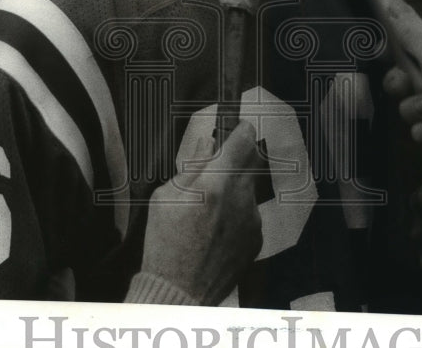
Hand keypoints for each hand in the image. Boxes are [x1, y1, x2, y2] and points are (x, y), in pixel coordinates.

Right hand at [139, 120, 262, 304]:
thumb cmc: (165, 244)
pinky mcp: (257, 239)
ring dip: (235, 189)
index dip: (239, 129)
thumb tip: (207, 144)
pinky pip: (250, 213)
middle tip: (214, 170)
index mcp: (215, 184)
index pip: (243, 139)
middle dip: (235, 160)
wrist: (179, 293)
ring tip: (208, 210)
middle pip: (251, 161)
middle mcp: (240, 199)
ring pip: (250, 189)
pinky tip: (215, 229)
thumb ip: (192, 166)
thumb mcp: (165, 197)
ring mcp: (252, 220)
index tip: (234, 128)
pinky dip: (237, 213)